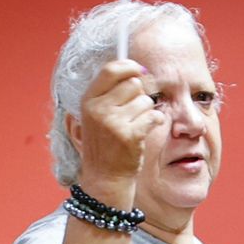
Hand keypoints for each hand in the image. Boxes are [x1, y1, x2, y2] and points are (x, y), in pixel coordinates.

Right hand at [70, 56, 163, 207]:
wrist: (105, 178)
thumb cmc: (105, 144)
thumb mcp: (98, 115)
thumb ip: (111, 92)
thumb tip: (137, 68)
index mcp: (88, 100)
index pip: (110, 70)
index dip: (129, 65)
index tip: (139, 70)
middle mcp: (98, 109)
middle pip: (133, 84)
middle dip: (140, 94)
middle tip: (135, 111)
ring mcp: (113, 123)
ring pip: (146, 100)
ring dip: (147, 111)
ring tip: (136, 125)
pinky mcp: (129, 135)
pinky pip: (153, 116)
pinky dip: (155, 121)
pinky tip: (145, 131)